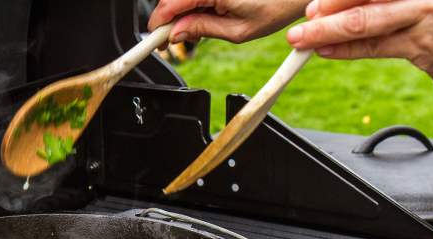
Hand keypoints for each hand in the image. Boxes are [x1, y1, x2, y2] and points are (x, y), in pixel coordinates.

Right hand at [148, 0, 307, 43]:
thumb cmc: (277, 4)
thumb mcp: (238, 30)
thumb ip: (202, 29)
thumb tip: (176, 34)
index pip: (167, 5)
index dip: (157, 25)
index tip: (154, 41)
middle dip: (170, 18)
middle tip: (177, 37)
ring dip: (184, 7)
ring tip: (203, 21)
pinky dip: (196, 0)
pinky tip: (213, 8)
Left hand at [286, 0, 432, 97]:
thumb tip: (351, 2)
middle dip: (328, 5)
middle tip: (304, 15)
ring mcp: (430, 13)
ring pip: (365, 20)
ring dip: (325, 30)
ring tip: (300, 37)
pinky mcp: (427, 46)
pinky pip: (377, 48)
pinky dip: (346, 50)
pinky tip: (325, 51)